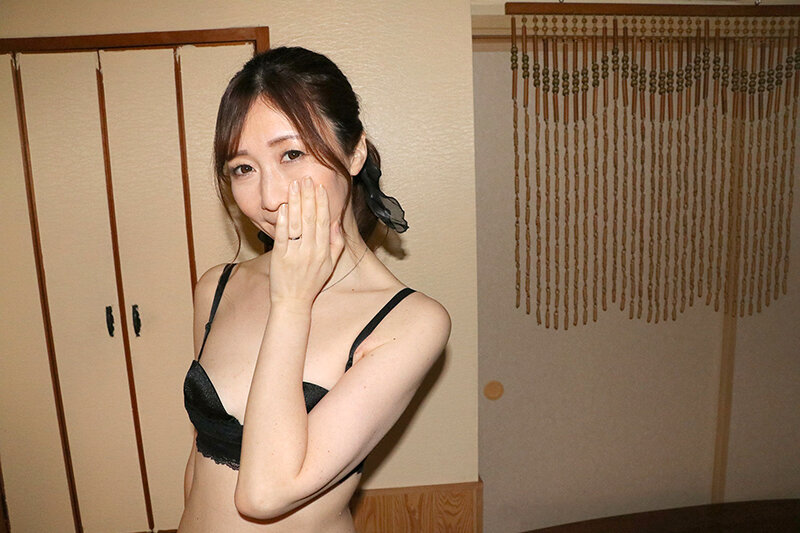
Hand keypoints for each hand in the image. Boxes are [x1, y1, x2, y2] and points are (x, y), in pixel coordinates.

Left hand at [269, 177, 344, 307]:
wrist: (293, 302)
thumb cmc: (311, 283)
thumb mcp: (330, 265)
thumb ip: (336, 244)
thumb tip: (337, 223)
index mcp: (324, 251)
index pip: (324, 221)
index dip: (322, 203)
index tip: (320, 187)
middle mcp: (312, 251)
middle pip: (311, 218)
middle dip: (309, 196)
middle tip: (306, 179)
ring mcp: (296, 254)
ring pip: (297, 224)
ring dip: (295, 202)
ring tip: (294, 185)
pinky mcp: (280, 257)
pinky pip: (282, 236)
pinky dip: (283, 221)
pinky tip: (283, 207)